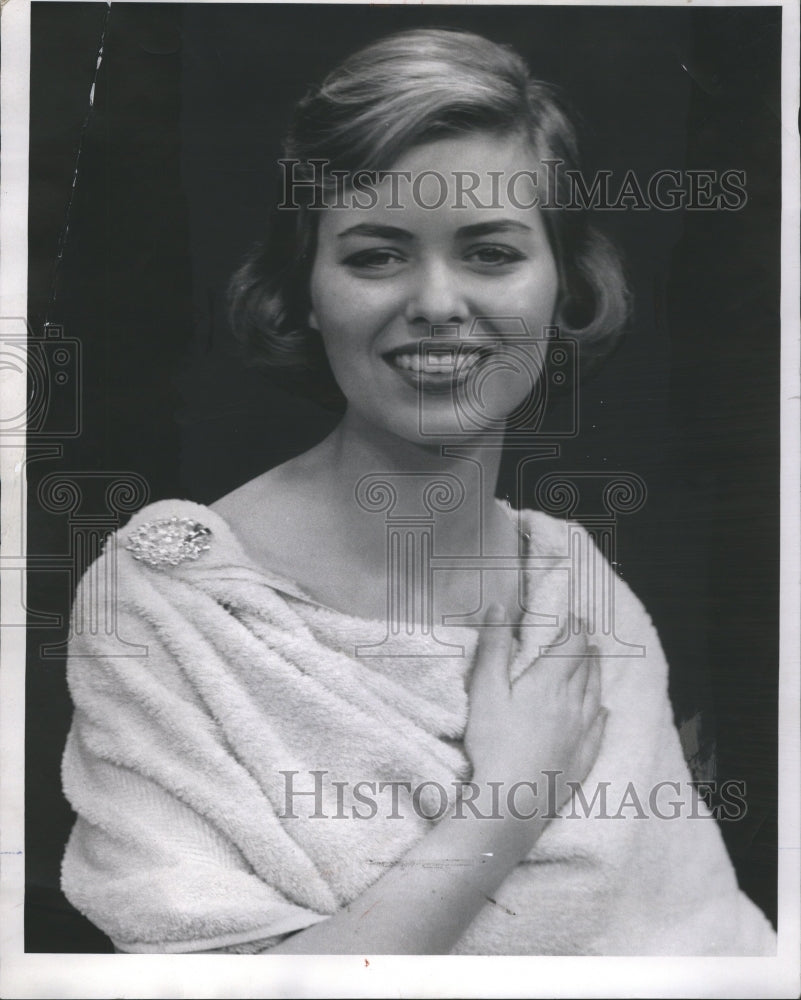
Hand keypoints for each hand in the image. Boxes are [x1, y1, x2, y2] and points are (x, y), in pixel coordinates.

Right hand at [464, 603, 606, 816]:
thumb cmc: (494, 743)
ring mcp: (580, 735)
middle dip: (586, 648)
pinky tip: (604, 712)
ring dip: (596, 674)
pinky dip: (602, 714)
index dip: (575, 628)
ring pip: (595, 696)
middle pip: (586, 669)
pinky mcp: (581, 760)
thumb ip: (494, 647)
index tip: (576, 615)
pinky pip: (598, 730)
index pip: (570, 646)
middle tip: (586, 634)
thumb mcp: (485, 690)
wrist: (513, 802)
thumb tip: (500, 608)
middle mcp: (573, 705)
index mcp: (550, 683)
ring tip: (596, 661)